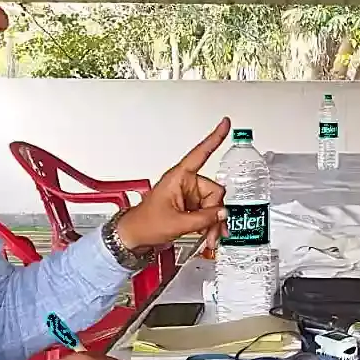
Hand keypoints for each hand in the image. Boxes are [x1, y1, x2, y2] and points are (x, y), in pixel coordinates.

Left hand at [117, 118, 230, 249]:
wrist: (134, 236)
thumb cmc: (145, 223)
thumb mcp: (177, 223)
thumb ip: (204, 219)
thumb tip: (222, 213)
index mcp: (178, 177)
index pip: (200, 154)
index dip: (214, 138)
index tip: (225, 123)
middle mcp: (185, 183)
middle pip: (214, 191)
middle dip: (215, 213)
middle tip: (212, 230)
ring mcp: (188, 195)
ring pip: (213, 204)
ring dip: (213, 222)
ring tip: (208, 236)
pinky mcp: (190, 206)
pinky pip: (208, 212)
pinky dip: (210, 224)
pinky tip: (207, 233)